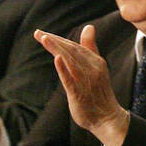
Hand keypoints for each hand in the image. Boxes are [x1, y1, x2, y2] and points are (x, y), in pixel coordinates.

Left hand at [36, 25, 128, 145]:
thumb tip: (88, 27)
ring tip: (44, 38)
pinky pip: (70, 79)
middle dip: (54, 41)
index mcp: (96, 61)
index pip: (75, 47)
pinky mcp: (79, 93)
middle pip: (71, 51)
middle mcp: (92, 68)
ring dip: (57, 49)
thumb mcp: (96, 67)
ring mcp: (86, 80)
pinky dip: (63, 68)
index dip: (59, 40)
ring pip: (70, 61)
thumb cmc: (98, 95)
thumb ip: (90, 49)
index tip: (43, 34)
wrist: (107, 118)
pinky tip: (56, 58)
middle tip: (38, 33)